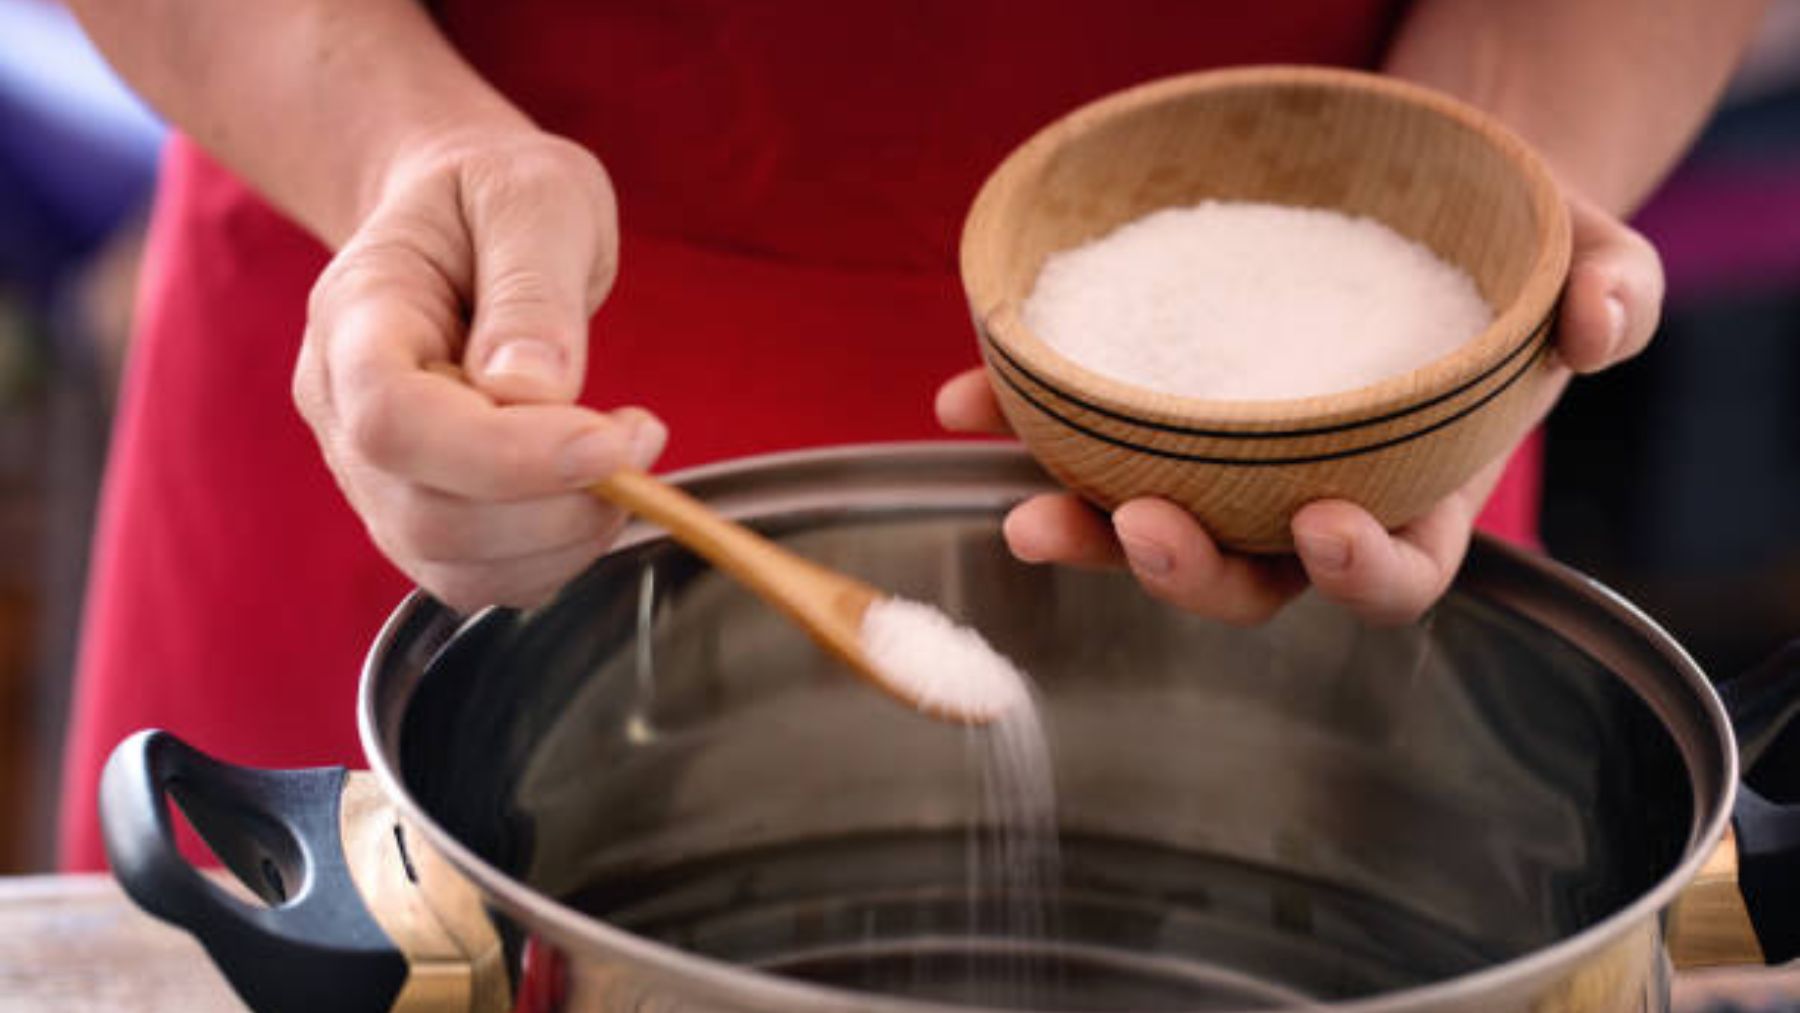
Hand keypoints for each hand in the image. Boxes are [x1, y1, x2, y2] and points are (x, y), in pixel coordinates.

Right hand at [293, 129, 665, 612]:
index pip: (394, 421)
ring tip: (625, 458)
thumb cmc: (495, 195)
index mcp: (354, 318)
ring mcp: (373, 473)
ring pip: (453, 564)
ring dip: (565, 537)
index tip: (611, 440)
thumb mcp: (535, 195)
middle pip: (426, 514)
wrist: (464, 216)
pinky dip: (554, 557)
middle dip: (557, 503)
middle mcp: (342, 409)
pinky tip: (593, 491)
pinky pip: (479, 579)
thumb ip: (533, 288)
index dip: (505, 456)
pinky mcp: (420, 513)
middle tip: (640, 437)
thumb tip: (534, 390)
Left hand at [937, 192, 1662, 625]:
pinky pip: (1089, 437)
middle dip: (1189, 572)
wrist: (1425, 198)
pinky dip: (1022, 425)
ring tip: (1022, 502)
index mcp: (1418, 491)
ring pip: (1151, 530)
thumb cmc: (1514, 249)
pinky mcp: (1163, 413)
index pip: (1393, 577)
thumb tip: (1597, 324)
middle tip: (1139, 525)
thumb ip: (1613, 293)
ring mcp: (1228, 464)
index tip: (1320, 527)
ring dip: (1083, 530)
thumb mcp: (1591, 253)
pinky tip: (963, 400)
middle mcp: (1311, 499)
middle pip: (1247, 581)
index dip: (1357, 575)